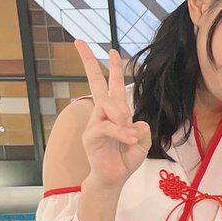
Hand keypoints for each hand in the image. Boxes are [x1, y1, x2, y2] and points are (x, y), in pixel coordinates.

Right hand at [77, 40, 150, 190]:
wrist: (114, 178)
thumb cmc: (126, 158)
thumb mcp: (142, 142)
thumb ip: (141, 129)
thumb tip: (133, 121)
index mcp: (116, 112)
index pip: (114, 87)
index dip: (114, 69)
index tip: (112, 51)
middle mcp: (102, 113)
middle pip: (96, 84)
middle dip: (89, 63)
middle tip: (79, 42)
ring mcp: (95, 123)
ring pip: (108, 106)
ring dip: (122, 120)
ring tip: (131, 138)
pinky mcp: (91, 135)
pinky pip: (107, 126)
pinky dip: (121, 133)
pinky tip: (129, 141)